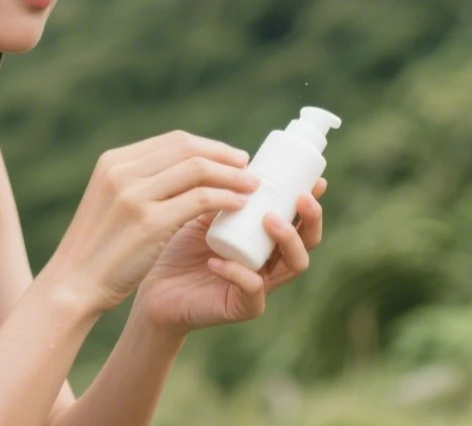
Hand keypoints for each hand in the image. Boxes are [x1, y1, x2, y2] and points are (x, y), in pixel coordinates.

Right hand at [40, 131, 260, 316]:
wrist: (73, 284)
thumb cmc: (98, 248)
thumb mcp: (111, 201)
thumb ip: (138, 182)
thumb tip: (183, 172)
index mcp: (113, 161)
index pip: (173, 141)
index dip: (209, 146)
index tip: (231, 158)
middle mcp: (122, 171)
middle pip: (188, 149)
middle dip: (224, 155)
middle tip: (248, 167)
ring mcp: (134, 195)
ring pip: (198, 170)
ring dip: (231, 175)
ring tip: (252, 185)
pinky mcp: (149, 221)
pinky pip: (200, 199)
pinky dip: (225, 198)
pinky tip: (239, 205)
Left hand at [137, 178, 327, 334]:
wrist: (155, 289)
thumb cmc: (180, 249)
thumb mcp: (203, 214)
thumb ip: (223, 194)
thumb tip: (243, 164)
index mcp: (266, 239)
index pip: (299, 221)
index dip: (311, 202)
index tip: (317, 181)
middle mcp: (270, 262)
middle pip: (308, 243)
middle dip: (310, 219)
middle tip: (300, 198)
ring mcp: (260, 286)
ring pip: (294, 266)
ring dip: (287, 240)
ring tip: (269, 220)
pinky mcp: (242, 307)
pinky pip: (253, 290)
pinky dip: (238, 272)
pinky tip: (216, 261)